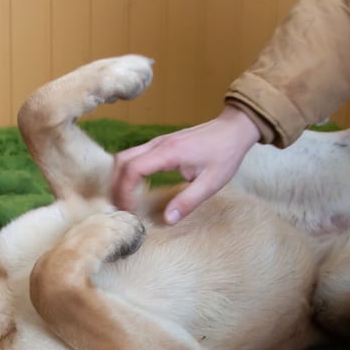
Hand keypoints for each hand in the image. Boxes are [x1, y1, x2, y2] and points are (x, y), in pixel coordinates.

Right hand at [111, 105, 260, 223]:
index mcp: (168, 153)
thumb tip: (167, 219)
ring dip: (119, 178)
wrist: (233, 129)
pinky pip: (134, 156)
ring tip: (124, 200)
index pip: (132, 170)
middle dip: (116, 186)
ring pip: (124, 157)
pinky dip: (127, 172)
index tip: (129, 210)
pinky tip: (134, 187)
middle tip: (120, 208)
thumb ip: (188, 201)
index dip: (124, 191)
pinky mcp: (160, 144)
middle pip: (121, 162)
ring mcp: (157, 142)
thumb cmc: (225, 154)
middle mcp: (158, 144)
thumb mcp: (211, 183)